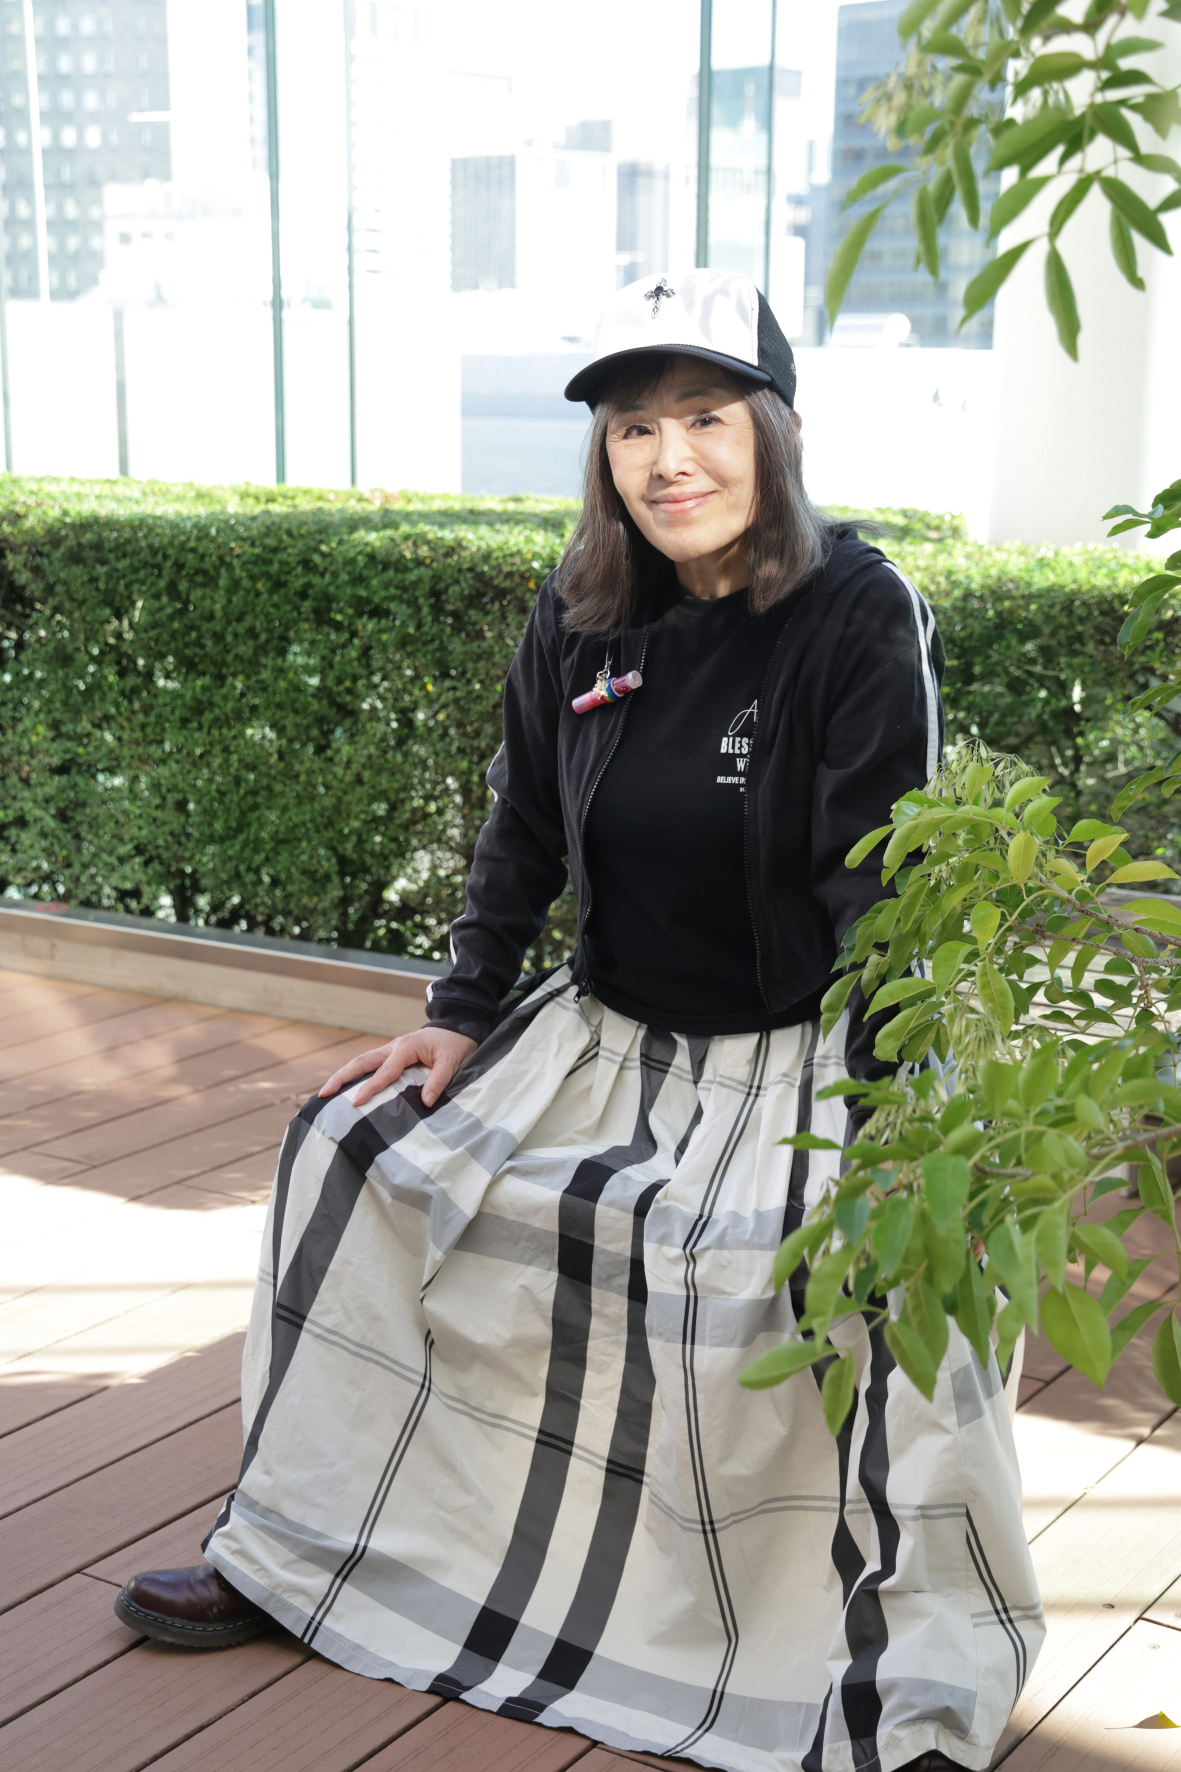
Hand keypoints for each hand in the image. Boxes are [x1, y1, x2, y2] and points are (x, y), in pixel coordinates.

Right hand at [318, 1026, 477, 1109]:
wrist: (458, 1027)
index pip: (385, 1071)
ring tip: (326, 1093)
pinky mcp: (392, 1056)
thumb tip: (426, 1102)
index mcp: (406, 1047)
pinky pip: (370, 1065)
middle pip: (361, 1062)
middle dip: (341, 1077)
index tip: (356, 1102)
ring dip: (343, 1076)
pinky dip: (355, 1076)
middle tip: (323, 1094)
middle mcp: (393, 1047)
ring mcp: (390, 1050)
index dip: (371, 1087)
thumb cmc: (456, 1045)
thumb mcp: (453, 1061)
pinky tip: (346, 1089)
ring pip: (361, 1062)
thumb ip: (439, 1080)